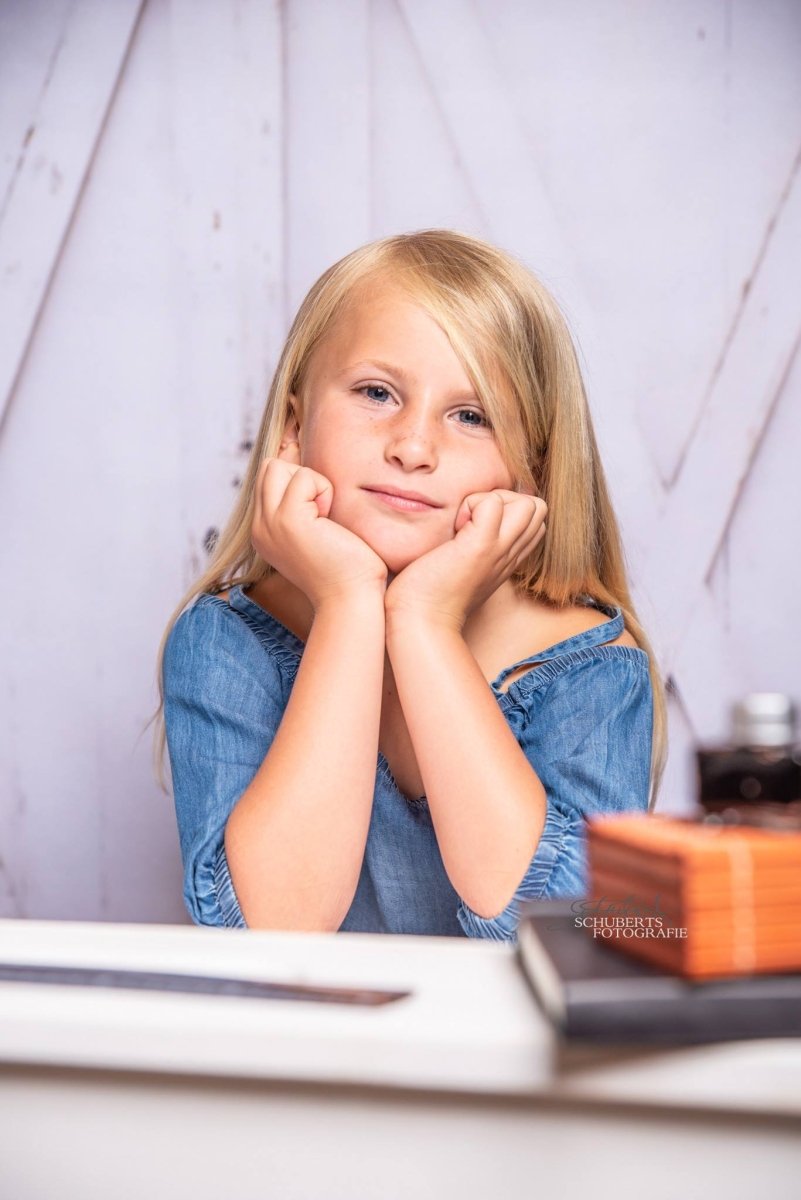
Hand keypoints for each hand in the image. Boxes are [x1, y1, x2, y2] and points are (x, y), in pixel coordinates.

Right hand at [251, 443, 387, 608]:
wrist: (350, 599)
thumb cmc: (346, 568)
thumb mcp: (315, 534)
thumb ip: (303, 508)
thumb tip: (305, 468)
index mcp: (264, 533)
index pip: (269, 480)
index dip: (299, 484)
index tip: (320, 515)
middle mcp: (260, 528)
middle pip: (269, 467)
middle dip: (301, 477)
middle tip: (322, 510)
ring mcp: (269, 523)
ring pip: (278, 465)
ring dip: (311, 482)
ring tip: (325, 516)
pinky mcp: (288, 519)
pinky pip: (304, 476)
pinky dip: (324, 489)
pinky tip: (330, 521)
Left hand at [384, 489, 546, 629]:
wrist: (422, 621)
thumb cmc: (430, 595)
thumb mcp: (462, 568)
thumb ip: (471, 546)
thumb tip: (462, 523)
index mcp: (506, 559)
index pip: (532, 521)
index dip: (507, 511)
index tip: (475, 527)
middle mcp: (509, 555)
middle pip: (537, 508)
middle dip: (506, 500)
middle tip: (472, 520)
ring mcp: (499, 550)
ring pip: (528, 502)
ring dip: (492, 500)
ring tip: (464, 523)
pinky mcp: (481, 545)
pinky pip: (492, 502)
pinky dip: (471, 504)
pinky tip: (454, 528)